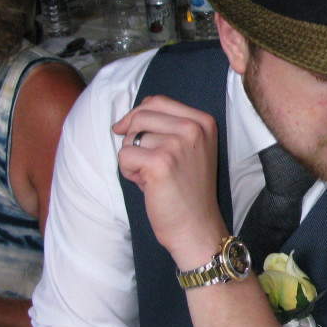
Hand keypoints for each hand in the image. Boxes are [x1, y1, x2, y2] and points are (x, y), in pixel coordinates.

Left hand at [111, 96, 226, 267]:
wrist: (196, 225)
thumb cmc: (187, 189)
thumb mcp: (187, 148)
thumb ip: (167, 126)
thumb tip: (126, 119)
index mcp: (203, 121)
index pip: (157, 101)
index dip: (137, 115)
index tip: (127, 131)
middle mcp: (194, 128)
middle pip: (141, 115)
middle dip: (133, 138)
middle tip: (147, 163)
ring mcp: (178, 144)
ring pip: (130, 138)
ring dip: (133, 158)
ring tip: (151, 176)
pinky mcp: (160, 162)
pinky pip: (124, 156)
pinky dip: (128, 173)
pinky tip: (147, 185)